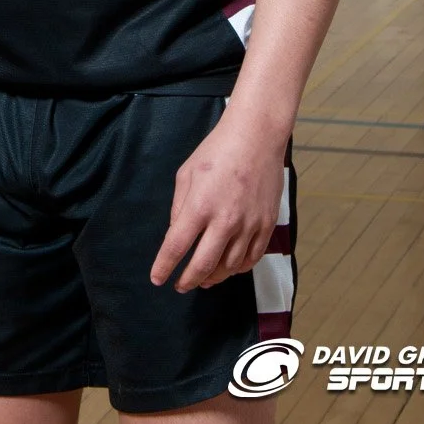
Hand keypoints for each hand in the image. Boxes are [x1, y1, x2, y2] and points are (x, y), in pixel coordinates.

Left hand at [150, 111, 291, 293]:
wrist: (256, 138)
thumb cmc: (216, 151)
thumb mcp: (186, 175)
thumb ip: (179, 209)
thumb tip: (176, 236)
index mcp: (199, 206)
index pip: (176, 247)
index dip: (164, 267)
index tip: (157, 279)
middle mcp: (225, 220)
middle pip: (203, 266)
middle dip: (188, 281)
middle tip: (180, 286)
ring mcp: (249, 224)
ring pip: (229, 267)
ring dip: (213, 277)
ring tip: (203, 279)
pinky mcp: (267, 224)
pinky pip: (252, 258)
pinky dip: (238, 269)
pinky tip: (229, 268)